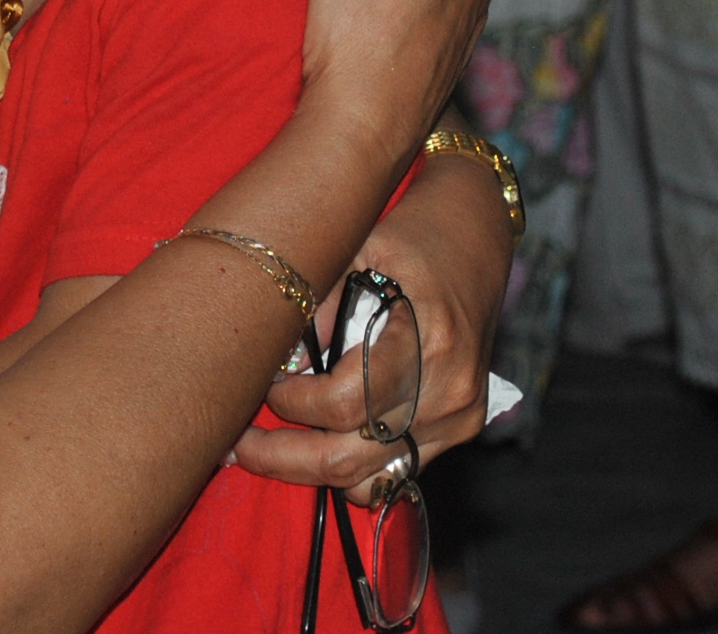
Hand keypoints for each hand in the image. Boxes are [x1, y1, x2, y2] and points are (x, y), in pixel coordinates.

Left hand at [234, 127, 513, 490]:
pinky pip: (395, 473)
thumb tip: (278, 364)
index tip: (266, 384)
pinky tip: (320, 441)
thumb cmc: (414, 237)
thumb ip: (319, 304)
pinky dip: (354, 467)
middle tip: (240, 445)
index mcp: (429, 341)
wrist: (478, 240)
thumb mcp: (360, 249)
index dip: (293, 403)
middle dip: (285, 458)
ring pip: (372, 481)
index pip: (346, 403)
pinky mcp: (460, 429)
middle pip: (352, 457)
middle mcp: (449, 392)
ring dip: (314, 470)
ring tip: (272, 447)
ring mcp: (459, 418)